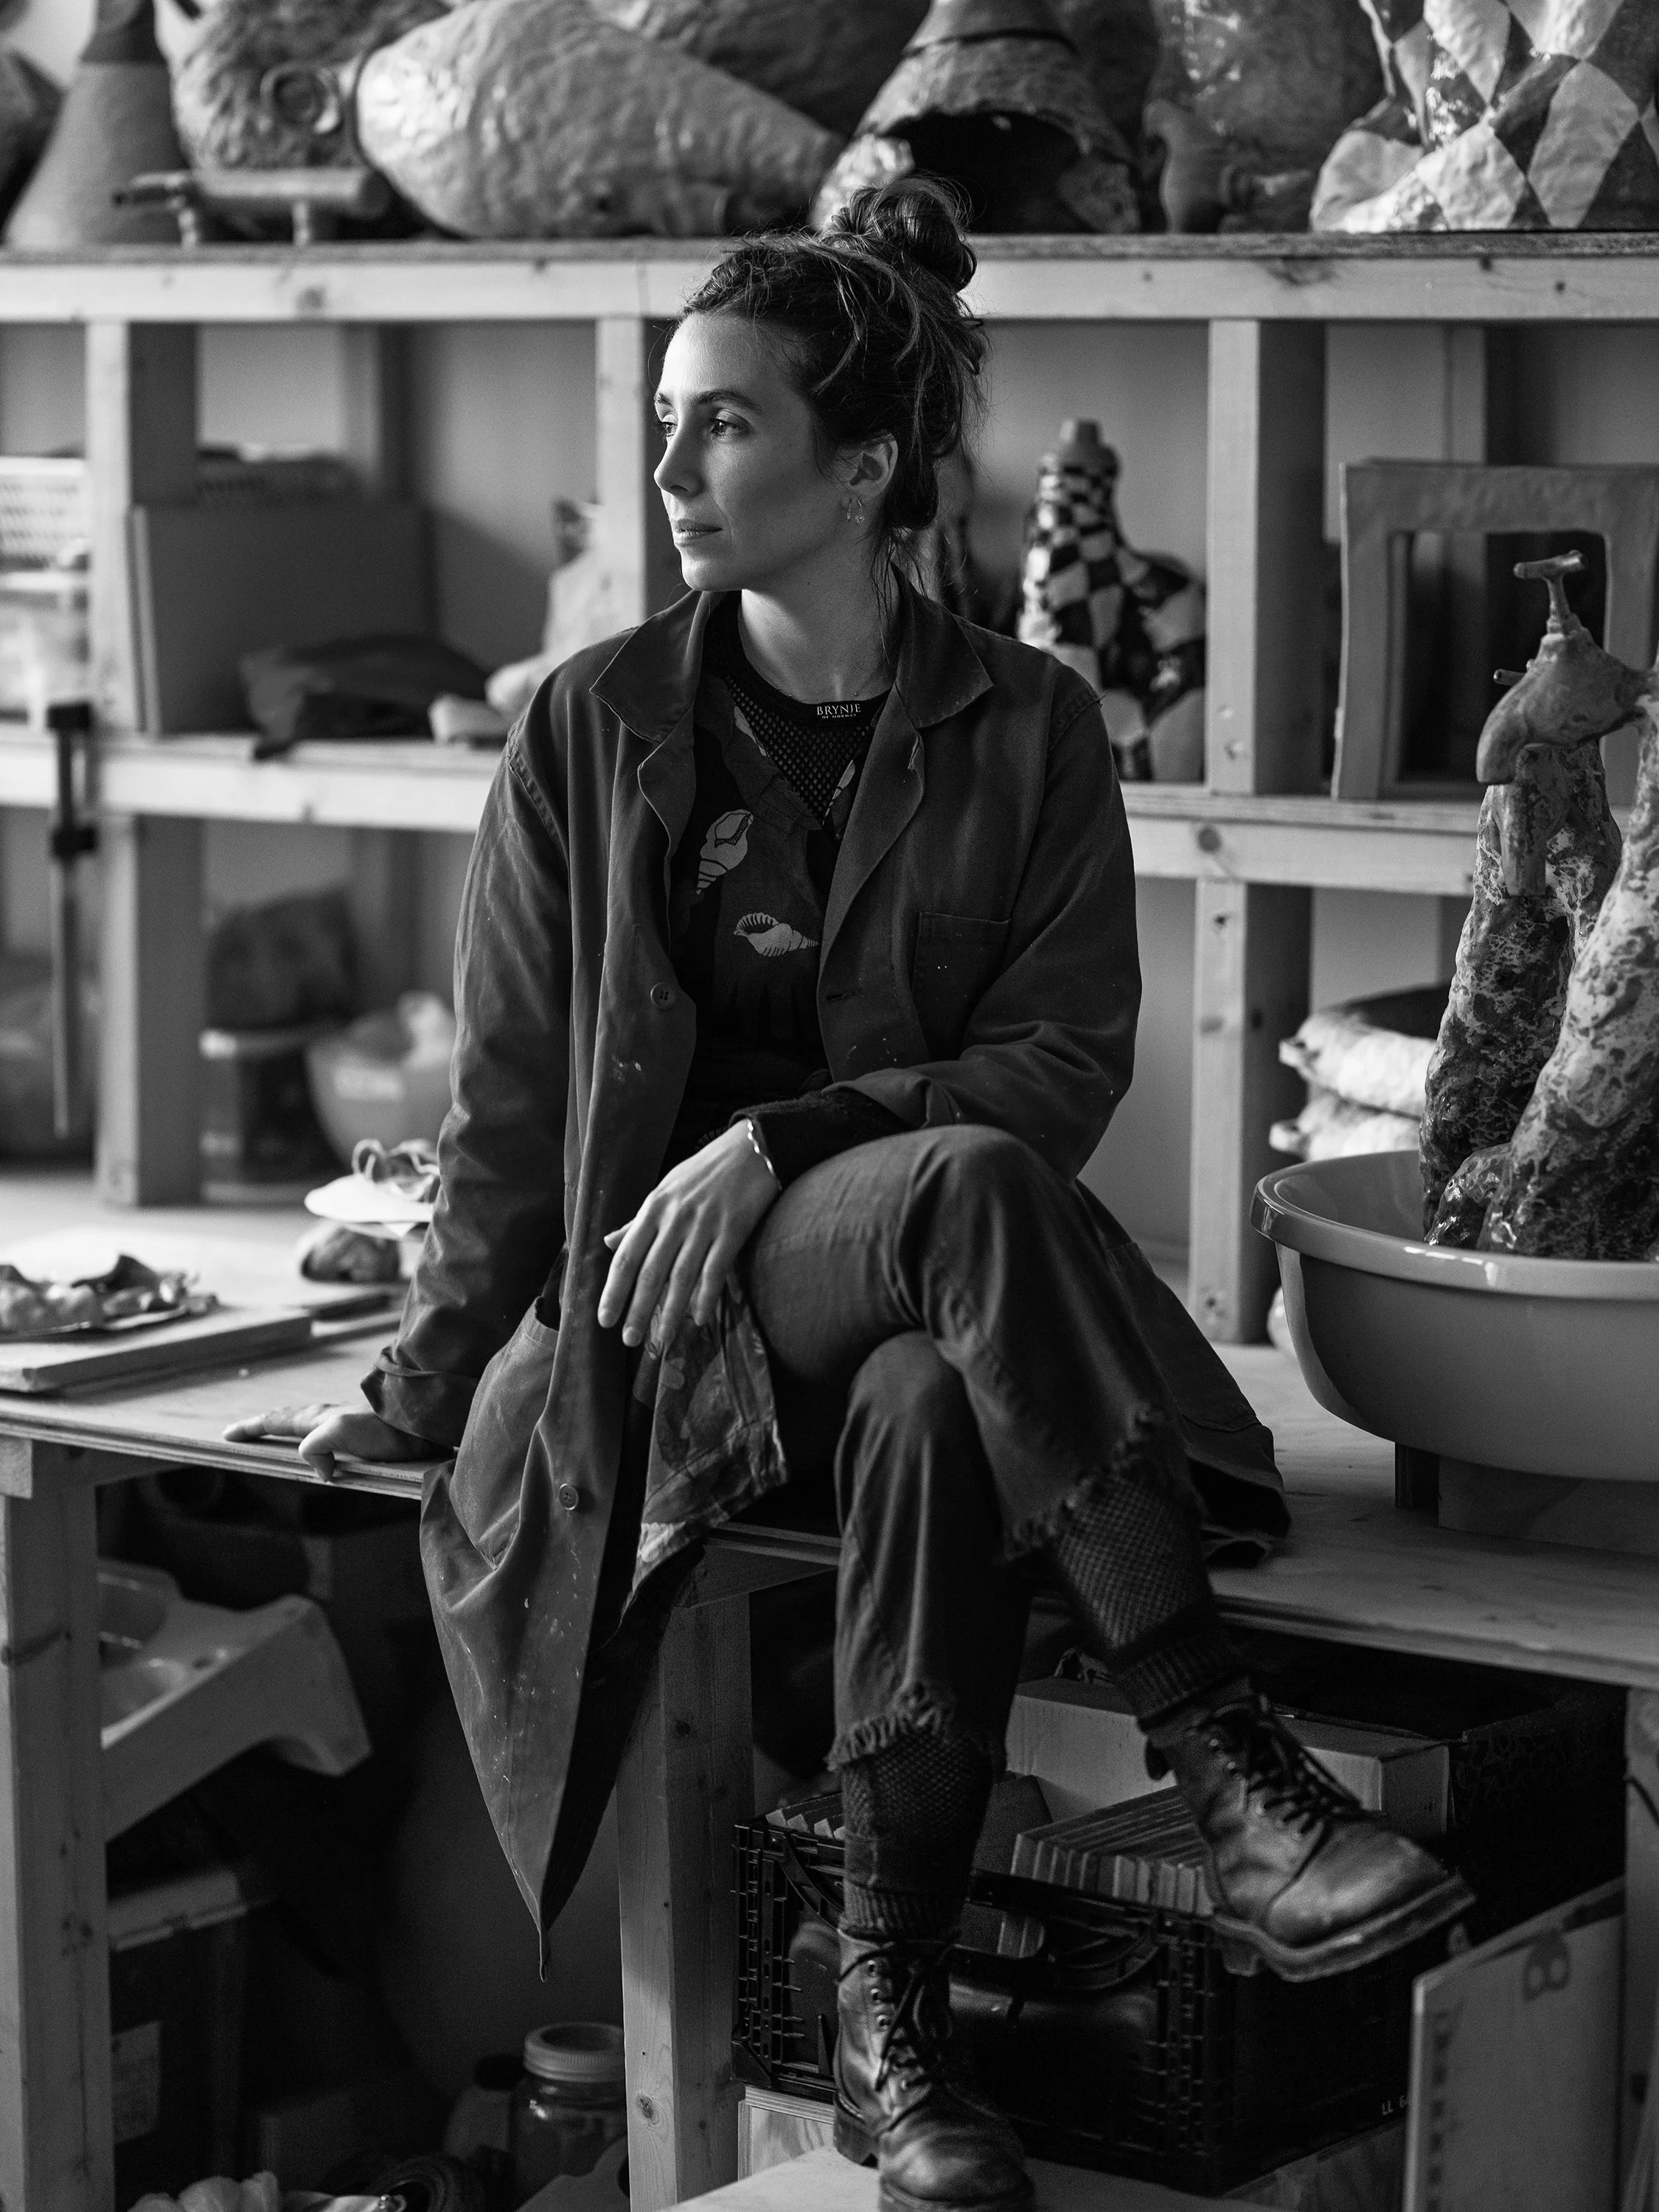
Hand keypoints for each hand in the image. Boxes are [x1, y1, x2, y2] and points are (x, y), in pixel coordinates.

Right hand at [222, 1402, 432, 1479]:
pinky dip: (314, 1443)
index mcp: (318, 1418)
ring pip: (308, 1428)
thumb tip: (320, 1472)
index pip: (276, 1421)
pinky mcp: (362, 1435)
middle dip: (264, 1425)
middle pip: (288, 1420)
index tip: (226, 1435)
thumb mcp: (341, 1433)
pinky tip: (322, 1454)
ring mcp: (345, 1425)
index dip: (251, 1429)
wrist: (424, 1424)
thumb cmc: (385, 1429)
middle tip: (244, 1432)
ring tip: (276, 1437)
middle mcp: (328, 1418)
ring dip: (289, 1431)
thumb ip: (317, 1448)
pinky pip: (328, 1440)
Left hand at [598, 1121, 779, 1350]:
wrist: (750, 1150)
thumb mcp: (665, 1189)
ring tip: (662, 1338)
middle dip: (638, 1308)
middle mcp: (675, 1218)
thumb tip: (610, 1241)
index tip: (604, 1318)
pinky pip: (716, 1270)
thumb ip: (639, 1221)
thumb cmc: (704, 1171)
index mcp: (654, 1208)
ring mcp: (704, 1225)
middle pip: (651, 1272)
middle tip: (629, 1340)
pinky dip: (707, 1296)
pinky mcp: (732, 1230)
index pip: (627, 1256)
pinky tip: (700, 1318)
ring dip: (670, 1310)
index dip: (614, 1290)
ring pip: (681, 1276)